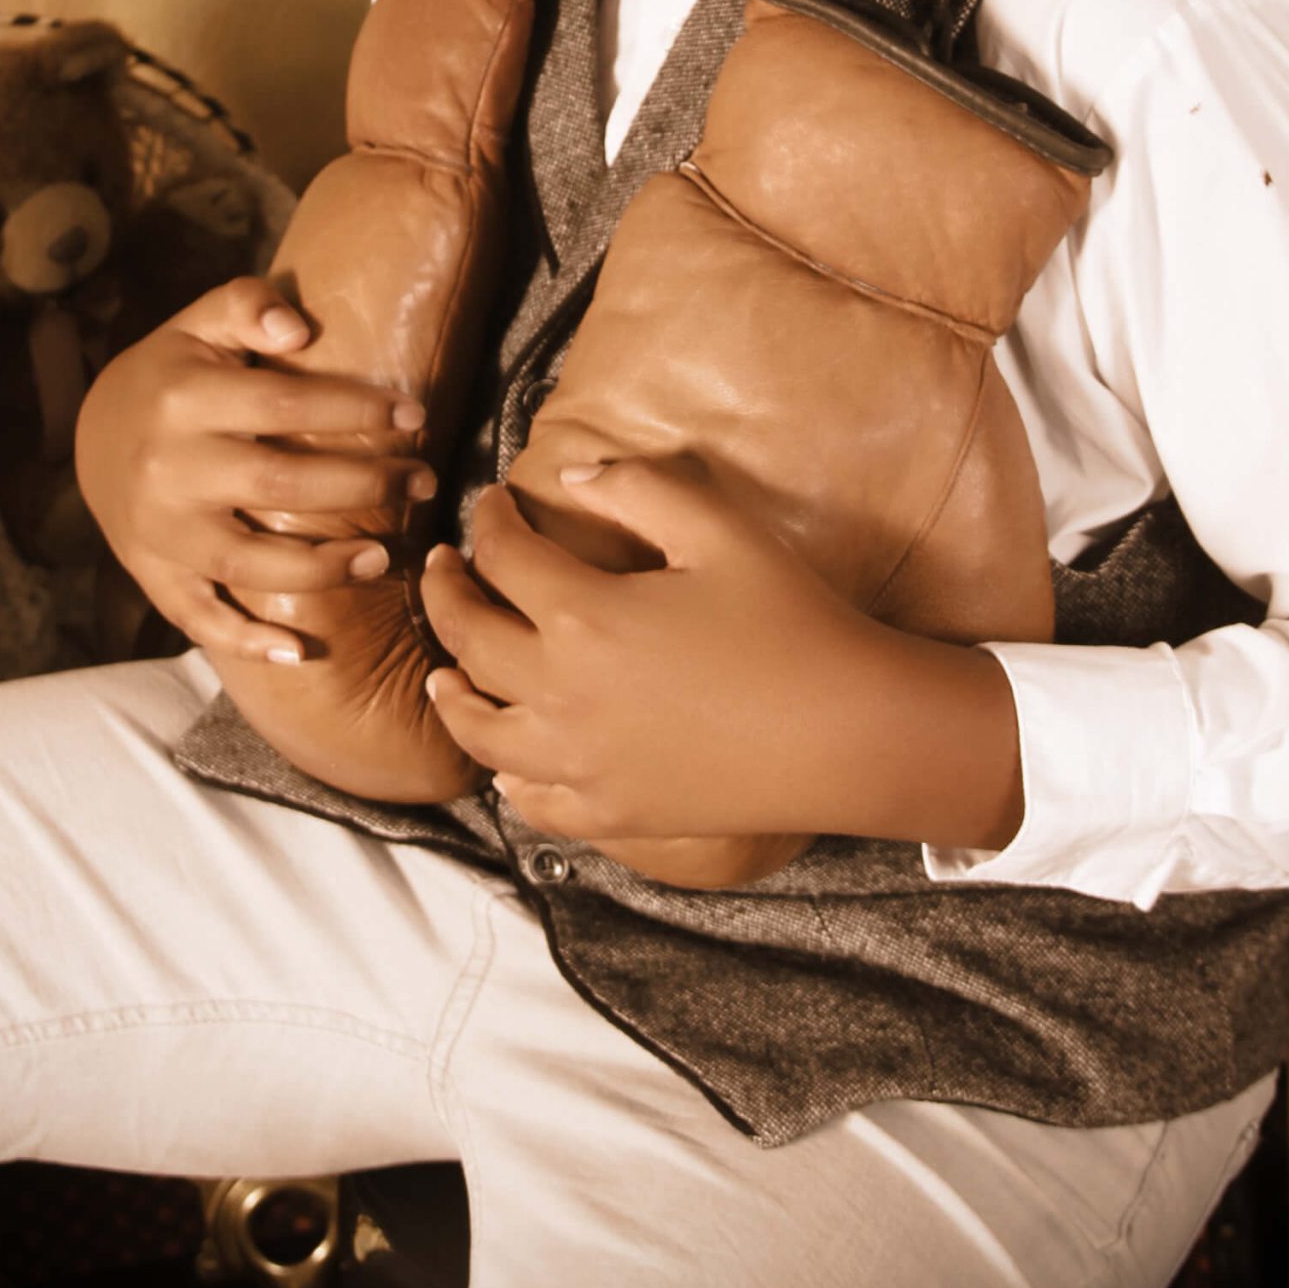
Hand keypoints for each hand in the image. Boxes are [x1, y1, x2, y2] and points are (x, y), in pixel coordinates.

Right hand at [73, 276, 430, 661]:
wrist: (92, 433)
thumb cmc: (174, 371)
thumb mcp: (202, 322)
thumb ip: (248, 306)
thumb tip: (300, 330)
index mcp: (184, 398)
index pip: (286, 405)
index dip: (356, 410)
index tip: (415, 417)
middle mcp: (169, 468)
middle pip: (279, 485)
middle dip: (362, 486)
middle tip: (422, 481)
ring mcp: (158, 530)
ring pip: (245, 561)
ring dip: (321, 569)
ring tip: (384, 557)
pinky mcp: (152, 574)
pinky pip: (198, 617)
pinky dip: (246, 641)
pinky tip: (299, 651)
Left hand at [419, 457, 895, 844]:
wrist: (847, 730)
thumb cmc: (790, 620)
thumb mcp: (719, 529)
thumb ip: (639, 487)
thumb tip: (574, 475)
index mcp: (583, 615)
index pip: (503, 557)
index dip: (489, 521)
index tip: (491, 502)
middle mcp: (561, 695)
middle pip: (470, 640)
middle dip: (446, 594)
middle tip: (441, 567)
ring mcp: (581, 764)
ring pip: (481, 732)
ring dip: (451, 693)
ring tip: (442, 672)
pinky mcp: (613, 812)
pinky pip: (535, 801)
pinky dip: (507, 778)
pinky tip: (506, 764)